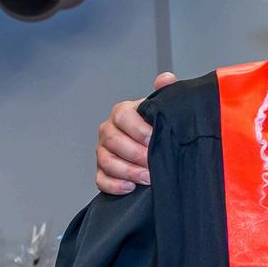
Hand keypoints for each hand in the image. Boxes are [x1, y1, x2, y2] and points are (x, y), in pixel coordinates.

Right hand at [95, 72, 176, 193]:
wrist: (153, 142)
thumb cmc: (156, 124)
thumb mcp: (163, 106)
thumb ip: (165, 91)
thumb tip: (166, 79)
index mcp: (122, 113)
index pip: (122, 117)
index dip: (138, 129)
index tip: (154, 139)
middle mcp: (109, 131)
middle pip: (113, 141)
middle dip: (135, 154)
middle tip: (154, 163)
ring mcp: (103, 151)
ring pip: (106, 162)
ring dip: (128, 172)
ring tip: (148, 178)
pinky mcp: (102, 171)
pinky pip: (101, 180)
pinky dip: (114, 185)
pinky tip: (131, 188)